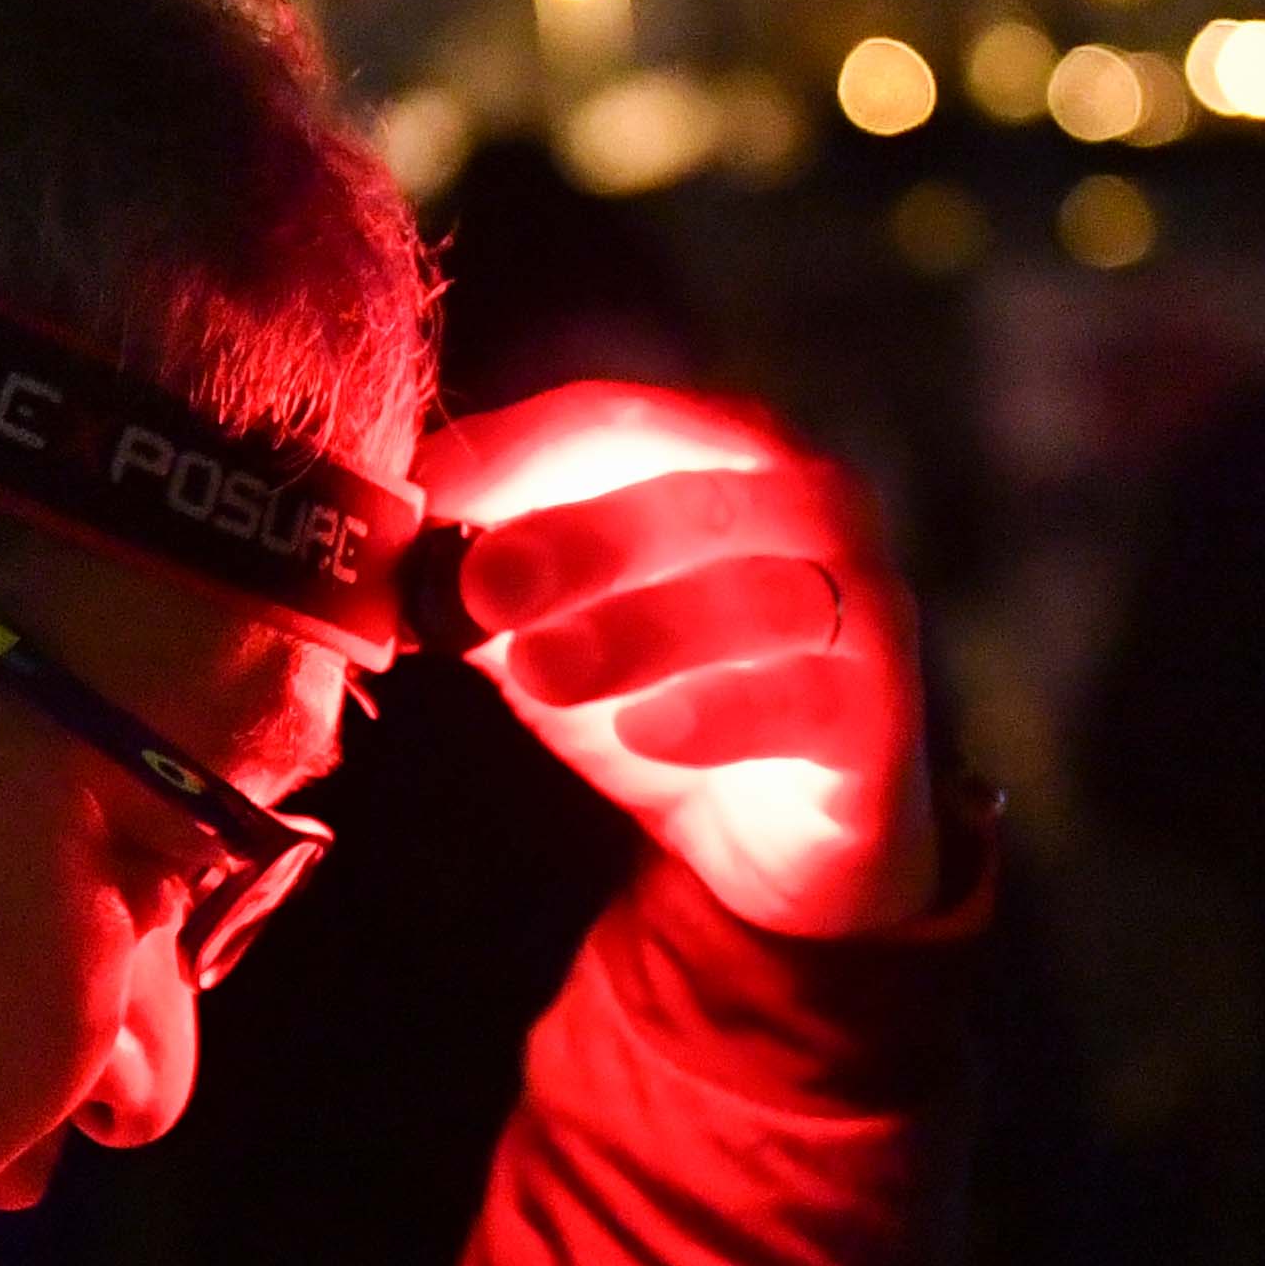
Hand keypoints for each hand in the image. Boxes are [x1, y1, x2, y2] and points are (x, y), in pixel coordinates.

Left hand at [413, 382, 939, 936]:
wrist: (783, 845)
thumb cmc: (667, 700)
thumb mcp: (562, 634)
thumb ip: (490, 586)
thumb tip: (384, 544)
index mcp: (725, 458)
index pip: (620, 420)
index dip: (517, 449)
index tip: (424, 494)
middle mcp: (810, 511)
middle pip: (695, 492)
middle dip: (580, 535)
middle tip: (481, 584)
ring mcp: (861, 610)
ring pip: (760, 595)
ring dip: (641, 627)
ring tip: (539, 671)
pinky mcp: (880, 719)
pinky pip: (810, 702)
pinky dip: (723, 714)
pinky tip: (644, 736)